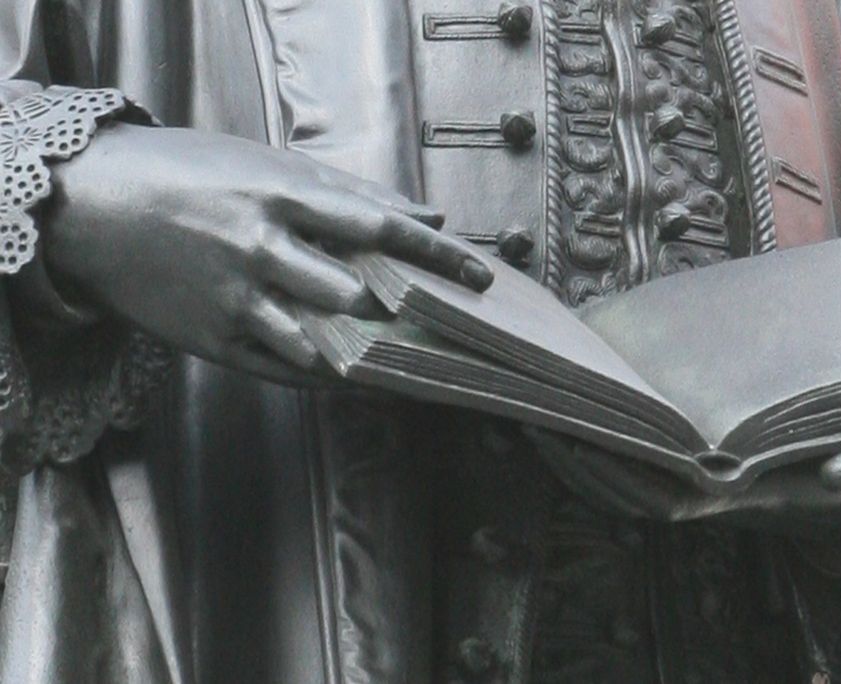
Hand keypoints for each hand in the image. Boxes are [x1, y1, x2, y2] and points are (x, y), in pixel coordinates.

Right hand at [40, 123, 492, 383]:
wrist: (92, 208)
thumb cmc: (191, 175)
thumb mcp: (269, 163)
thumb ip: (353, 192)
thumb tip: (429, 215)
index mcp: (278, 195)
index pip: (378, 227)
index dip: (435, 255)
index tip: (481, 275)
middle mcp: (259, 248)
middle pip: (353, 292)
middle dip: (403, 311)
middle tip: (447, 325)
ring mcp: (234, 299)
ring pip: (322, 341)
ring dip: (373, 353)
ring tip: (417, 361)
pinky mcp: (214, 340)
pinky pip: (287, 370)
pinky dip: (334, 378)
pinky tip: (370, 381)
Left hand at [525, 427, 840, 551]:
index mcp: (730, 497)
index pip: (661, 497)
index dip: (616, 476)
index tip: (580, 443)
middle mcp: (698, 496)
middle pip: (622, 488)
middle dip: (574, 457)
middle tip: (534, 413)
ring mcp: (684, 483)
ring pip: (614, 478)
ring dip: (571, 450)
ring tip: (535, 404)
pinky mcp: (676, 465)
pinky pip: (624, 460)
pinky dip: (593, 439)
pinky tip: (571, 401)